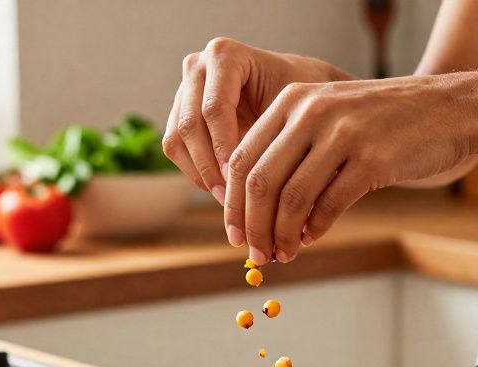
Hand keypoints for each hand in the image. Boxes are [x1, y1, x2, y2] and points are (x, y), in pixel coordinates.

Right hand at [161, 38, 351, 222]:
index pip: (214, 108)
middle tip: (231, 198)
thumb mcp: (298, 111)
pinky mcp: (178, 114)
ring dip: (200, 174)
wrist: (295, 97)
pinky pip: (174, 149)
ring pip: (176, 140)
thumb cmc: (303, 100)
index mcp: (226, 55)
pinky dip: (195, 172)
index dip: (224, 147)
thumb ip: (279, 134)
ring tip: (228, 200)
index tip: (240, 179)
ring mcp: (183, 90)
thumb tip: (270, 182)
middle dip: (209, 166)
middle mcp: (198, 66)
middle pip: (189, 124)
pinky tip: (221, 190)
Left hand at [226, 75, 475, 263]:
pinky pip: (329, 205)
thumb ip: (291, 151)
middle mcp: (311, 112)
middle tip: (255, 255)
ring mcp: (342, 135)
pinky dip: (315, 229)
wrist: (449, 109)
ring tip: (282, 254)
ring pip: (291, 198)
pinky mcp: (371, 160)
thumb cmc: (383, 121)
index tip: (235, 235)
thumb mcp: (328, 117)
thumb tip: (255, 209)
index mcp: (291, 101)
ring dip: (281, 235)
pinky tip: (311, 239)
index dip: (232, 205)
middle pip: (260, 182)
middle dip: (253, 227)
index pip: (242, 159)